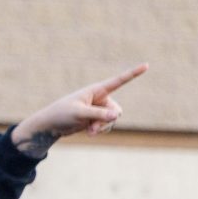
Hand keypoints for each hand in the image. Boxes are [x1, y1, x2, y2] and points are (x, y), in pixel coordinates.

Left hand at [10, 63, 146, 158]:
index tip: (146, 65)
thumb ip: (98, 114)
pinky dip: (100, 130)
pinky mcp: (96, 119)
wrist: (51, 125)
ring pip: (112, 119)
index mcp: (96, 90)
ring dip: (102, 127)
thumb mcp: (79, 114)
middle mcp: (100, 98)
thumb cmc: (61, 114)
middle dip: (106, 120)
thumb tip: (116, 115)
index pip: (118, 81)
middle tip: (92, 127)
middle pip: (116, 110)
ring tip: (89, 131)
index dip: (133, 73)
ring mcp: (99, 109)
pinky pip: (107, 126)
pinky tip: (89, 132)